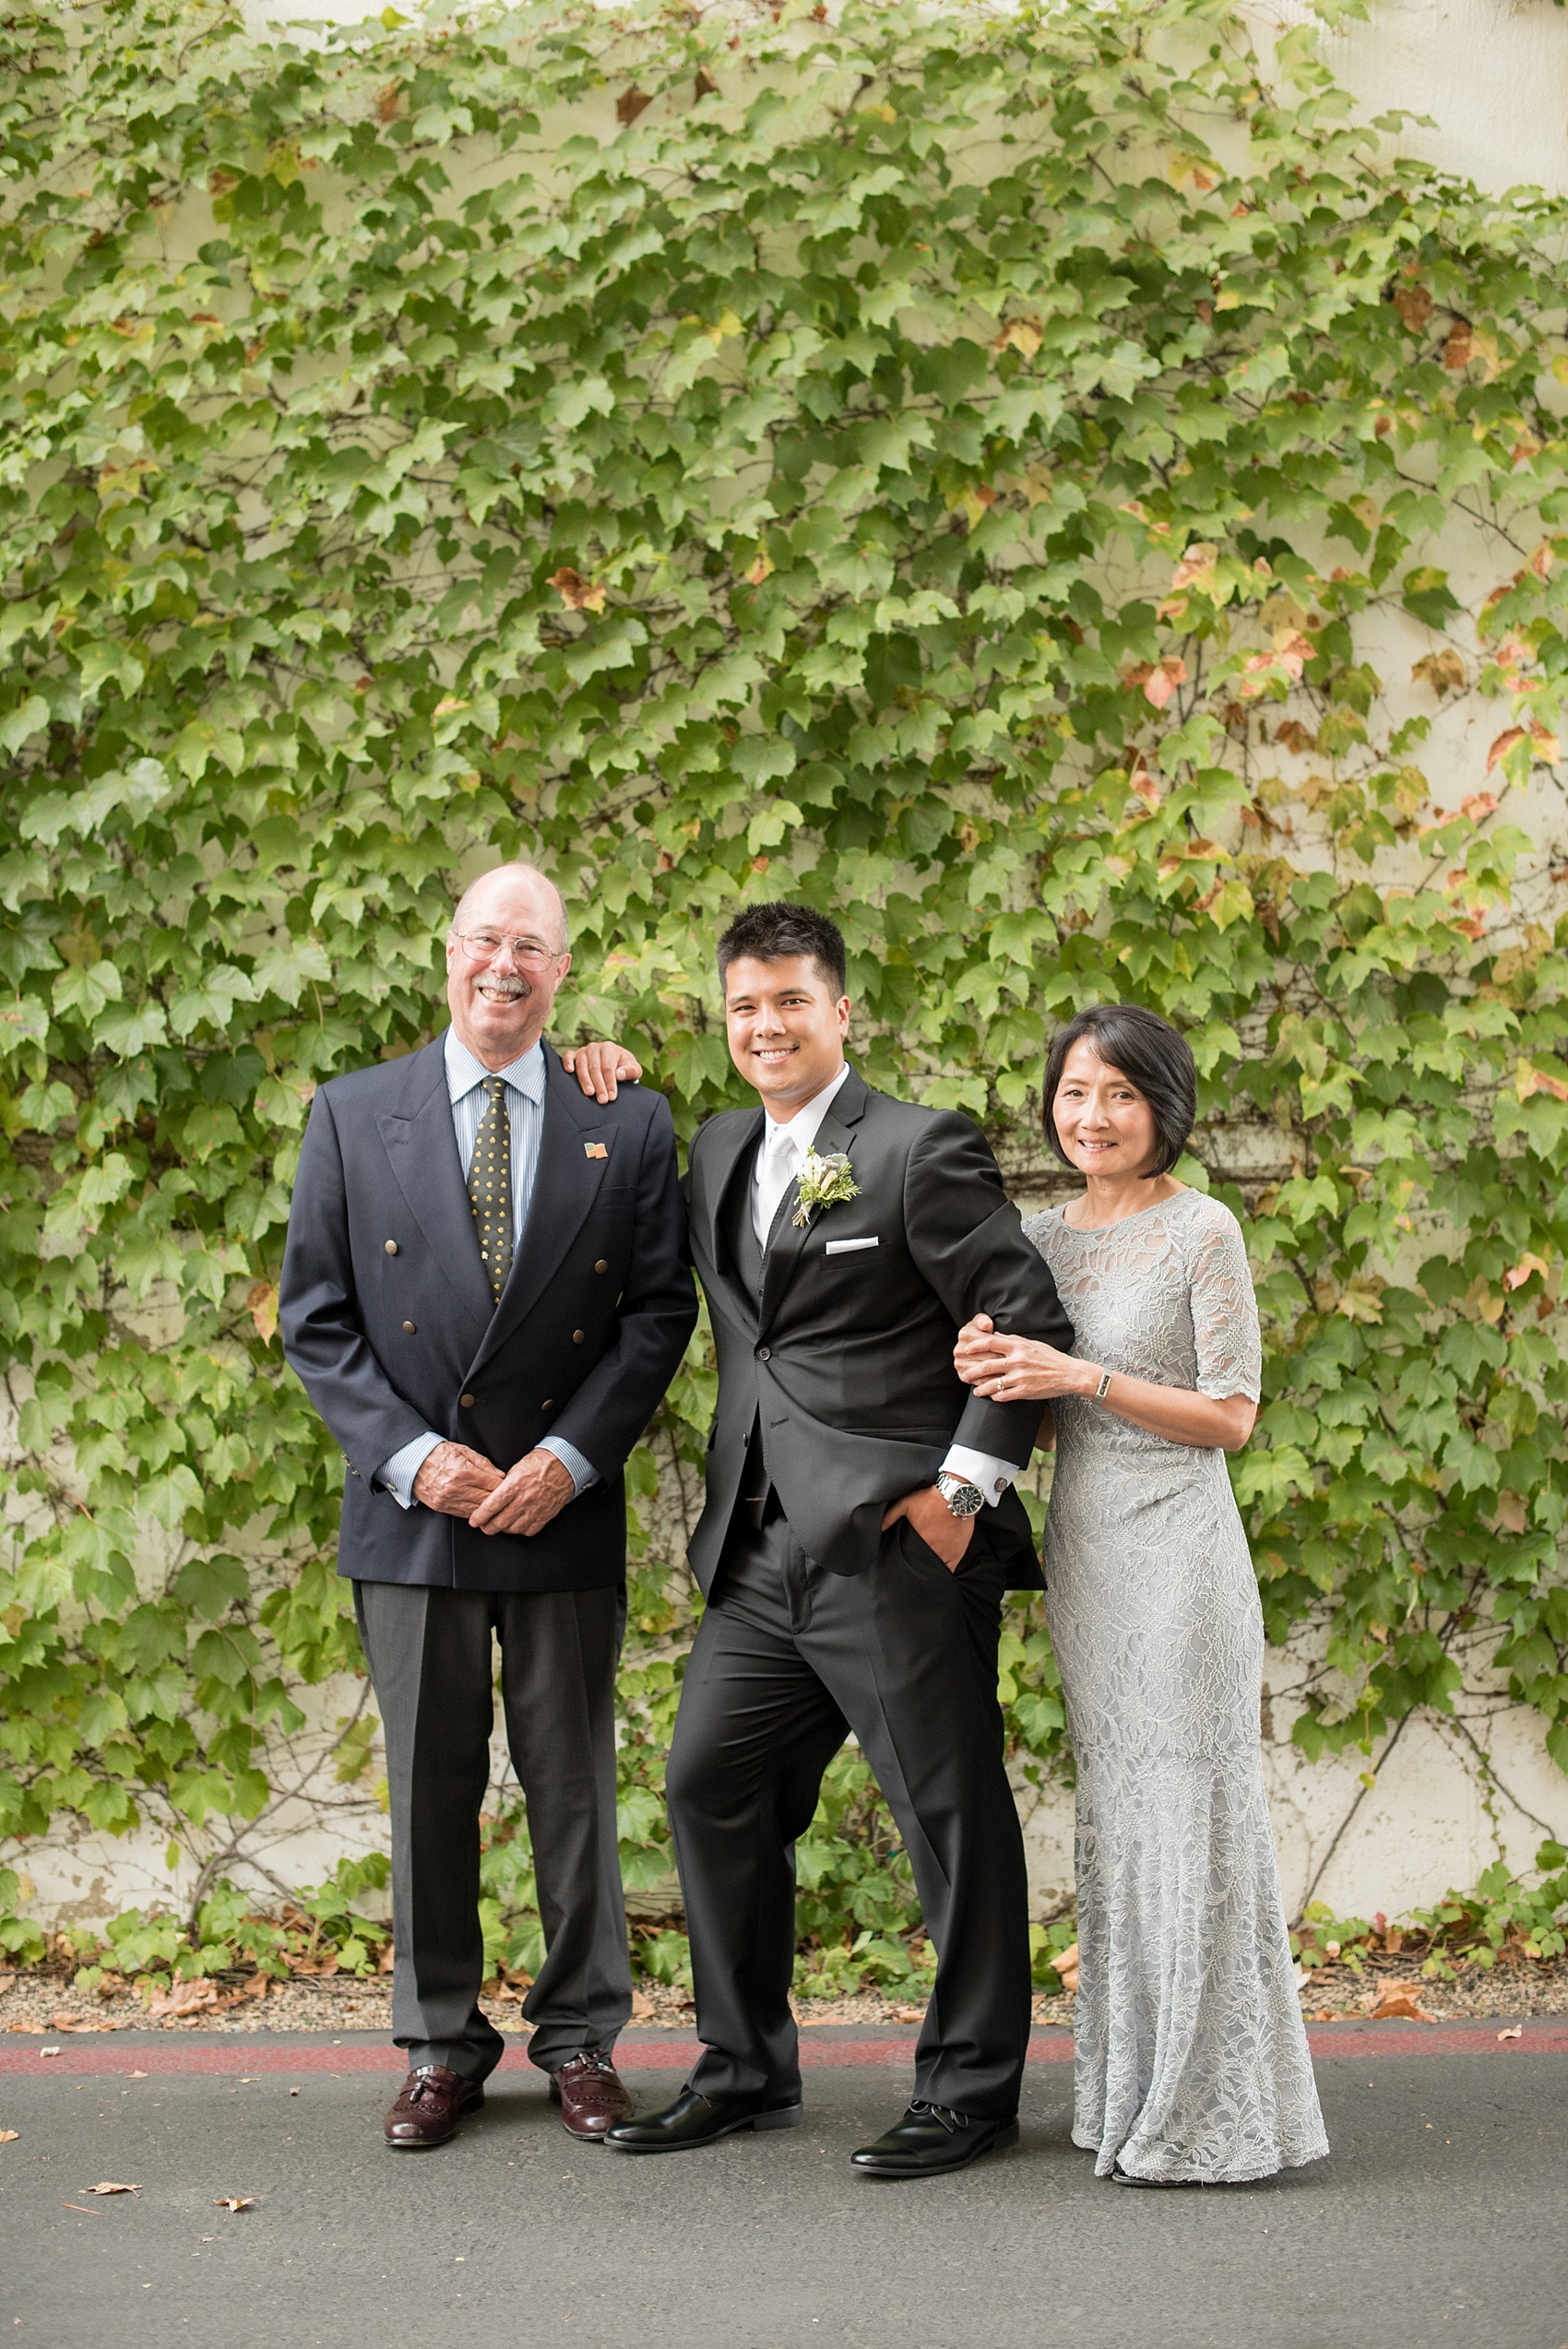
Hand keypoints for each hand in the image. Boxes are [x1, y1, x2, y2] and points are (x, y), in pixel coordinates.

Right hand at [412, 1441, 503, 1517]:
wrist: (413, 1462)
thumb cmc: (440, 1454)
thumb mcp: (464, 1451)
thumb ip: (484, 1464)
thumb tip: (500, 1476)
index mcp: (464, 1472)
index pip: (492, 1484)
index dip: (504, 1486)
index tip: (511, 1486)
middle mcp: (456, 1488)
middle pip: (486, 1499)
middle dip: (499, 1499)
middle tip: (508, 1499)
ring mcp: (449, 1500)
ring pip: (477, 1510)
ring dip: (488, 1510)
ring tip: (498, 1507)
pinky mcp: (442, 1507)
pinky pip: (465, 1515)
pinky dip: (475, 1513)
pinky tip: (482, 1510)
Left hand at [467, 1446, 575, 1536]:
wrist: (564, 1465)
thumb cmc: (540, 1463)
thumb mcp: (516, 1468)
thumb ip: (504, 1485)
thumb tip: (492, 1497)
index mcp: (514, 1486)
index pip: (490, 1507)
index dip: (479, 1517)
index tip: (474, 1521)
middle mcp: (523, 1500)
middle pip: (499, 1522)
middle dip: (488, 1527)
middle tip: (484, 1526)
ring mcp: (535, 1510)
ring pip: (513, 1529)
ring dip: (504, 1529)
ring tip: (500, 1525)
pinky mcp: (545, 1516)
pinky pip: (528, 1531)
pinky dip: (520, 1530)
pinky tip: (517, 1525)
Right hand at [559, 1040, 643, 1101]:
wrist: (615, 1061)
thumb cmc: (624, 1066)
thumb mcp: (634, 1069)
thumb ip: (630, 1071)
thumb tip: (619, 1074)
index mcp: (609, 1048)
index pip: (608, 1068)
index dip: (610, 1083)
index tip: (611, 1096)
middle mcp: (595, 1047)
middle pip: (595, 1068)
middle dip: (599, 1085)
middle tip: (602, 1100)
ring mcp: (583, 1050)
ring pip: (582, 1065)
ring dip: (585, 1080)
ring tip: (589, 1093)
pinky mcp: (574, 1054)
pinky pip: (568, 1056)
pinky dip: (567, 1062)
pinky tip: (569, 1071)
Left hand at [881, 1484, 974, 1572]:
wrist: (955, 1495)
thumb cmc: (930, 1498)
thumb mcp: (905, 1503)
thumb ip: (890, 1516)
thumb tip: (879, 1528)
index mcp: (918, 1541)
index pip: (910, 1559)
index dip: (908, 1562)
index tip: (906, 1562)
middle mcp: (932, 1550)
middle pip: (923, 1566)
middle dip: (919, 1567)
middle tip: (916, 1566)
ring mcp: (946, 1553)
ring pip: (936, 1569)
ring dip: (931, 1569)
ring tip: (928, 1568)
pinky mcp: (958, 1552)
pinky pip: (951, 1569)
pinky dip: (946, 1571)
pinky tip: (942, 1570)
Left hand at [954, 1313, 1090, 1403]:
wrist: (1069, 1374)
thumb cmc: (1051, 1358)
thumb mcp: (1032, 1344)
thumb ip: (1013, 1339)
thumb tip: (996, 1334)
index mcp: (1018, 1347)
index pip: (991, 1342)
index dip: (975, 1345)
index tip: (966, 1349)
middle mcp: (1017, 1361)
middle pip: (986, 1366)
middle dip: (972, 1371)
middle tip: (964, 1374)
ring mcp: (1020, 1378)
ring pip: (993, 1385)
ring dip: (981, 1389)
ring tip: (976, 1391)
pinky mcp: (1024, 1391)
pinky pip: (1004, 1396)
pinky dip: (996, 1397)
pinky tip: (993, 1397)